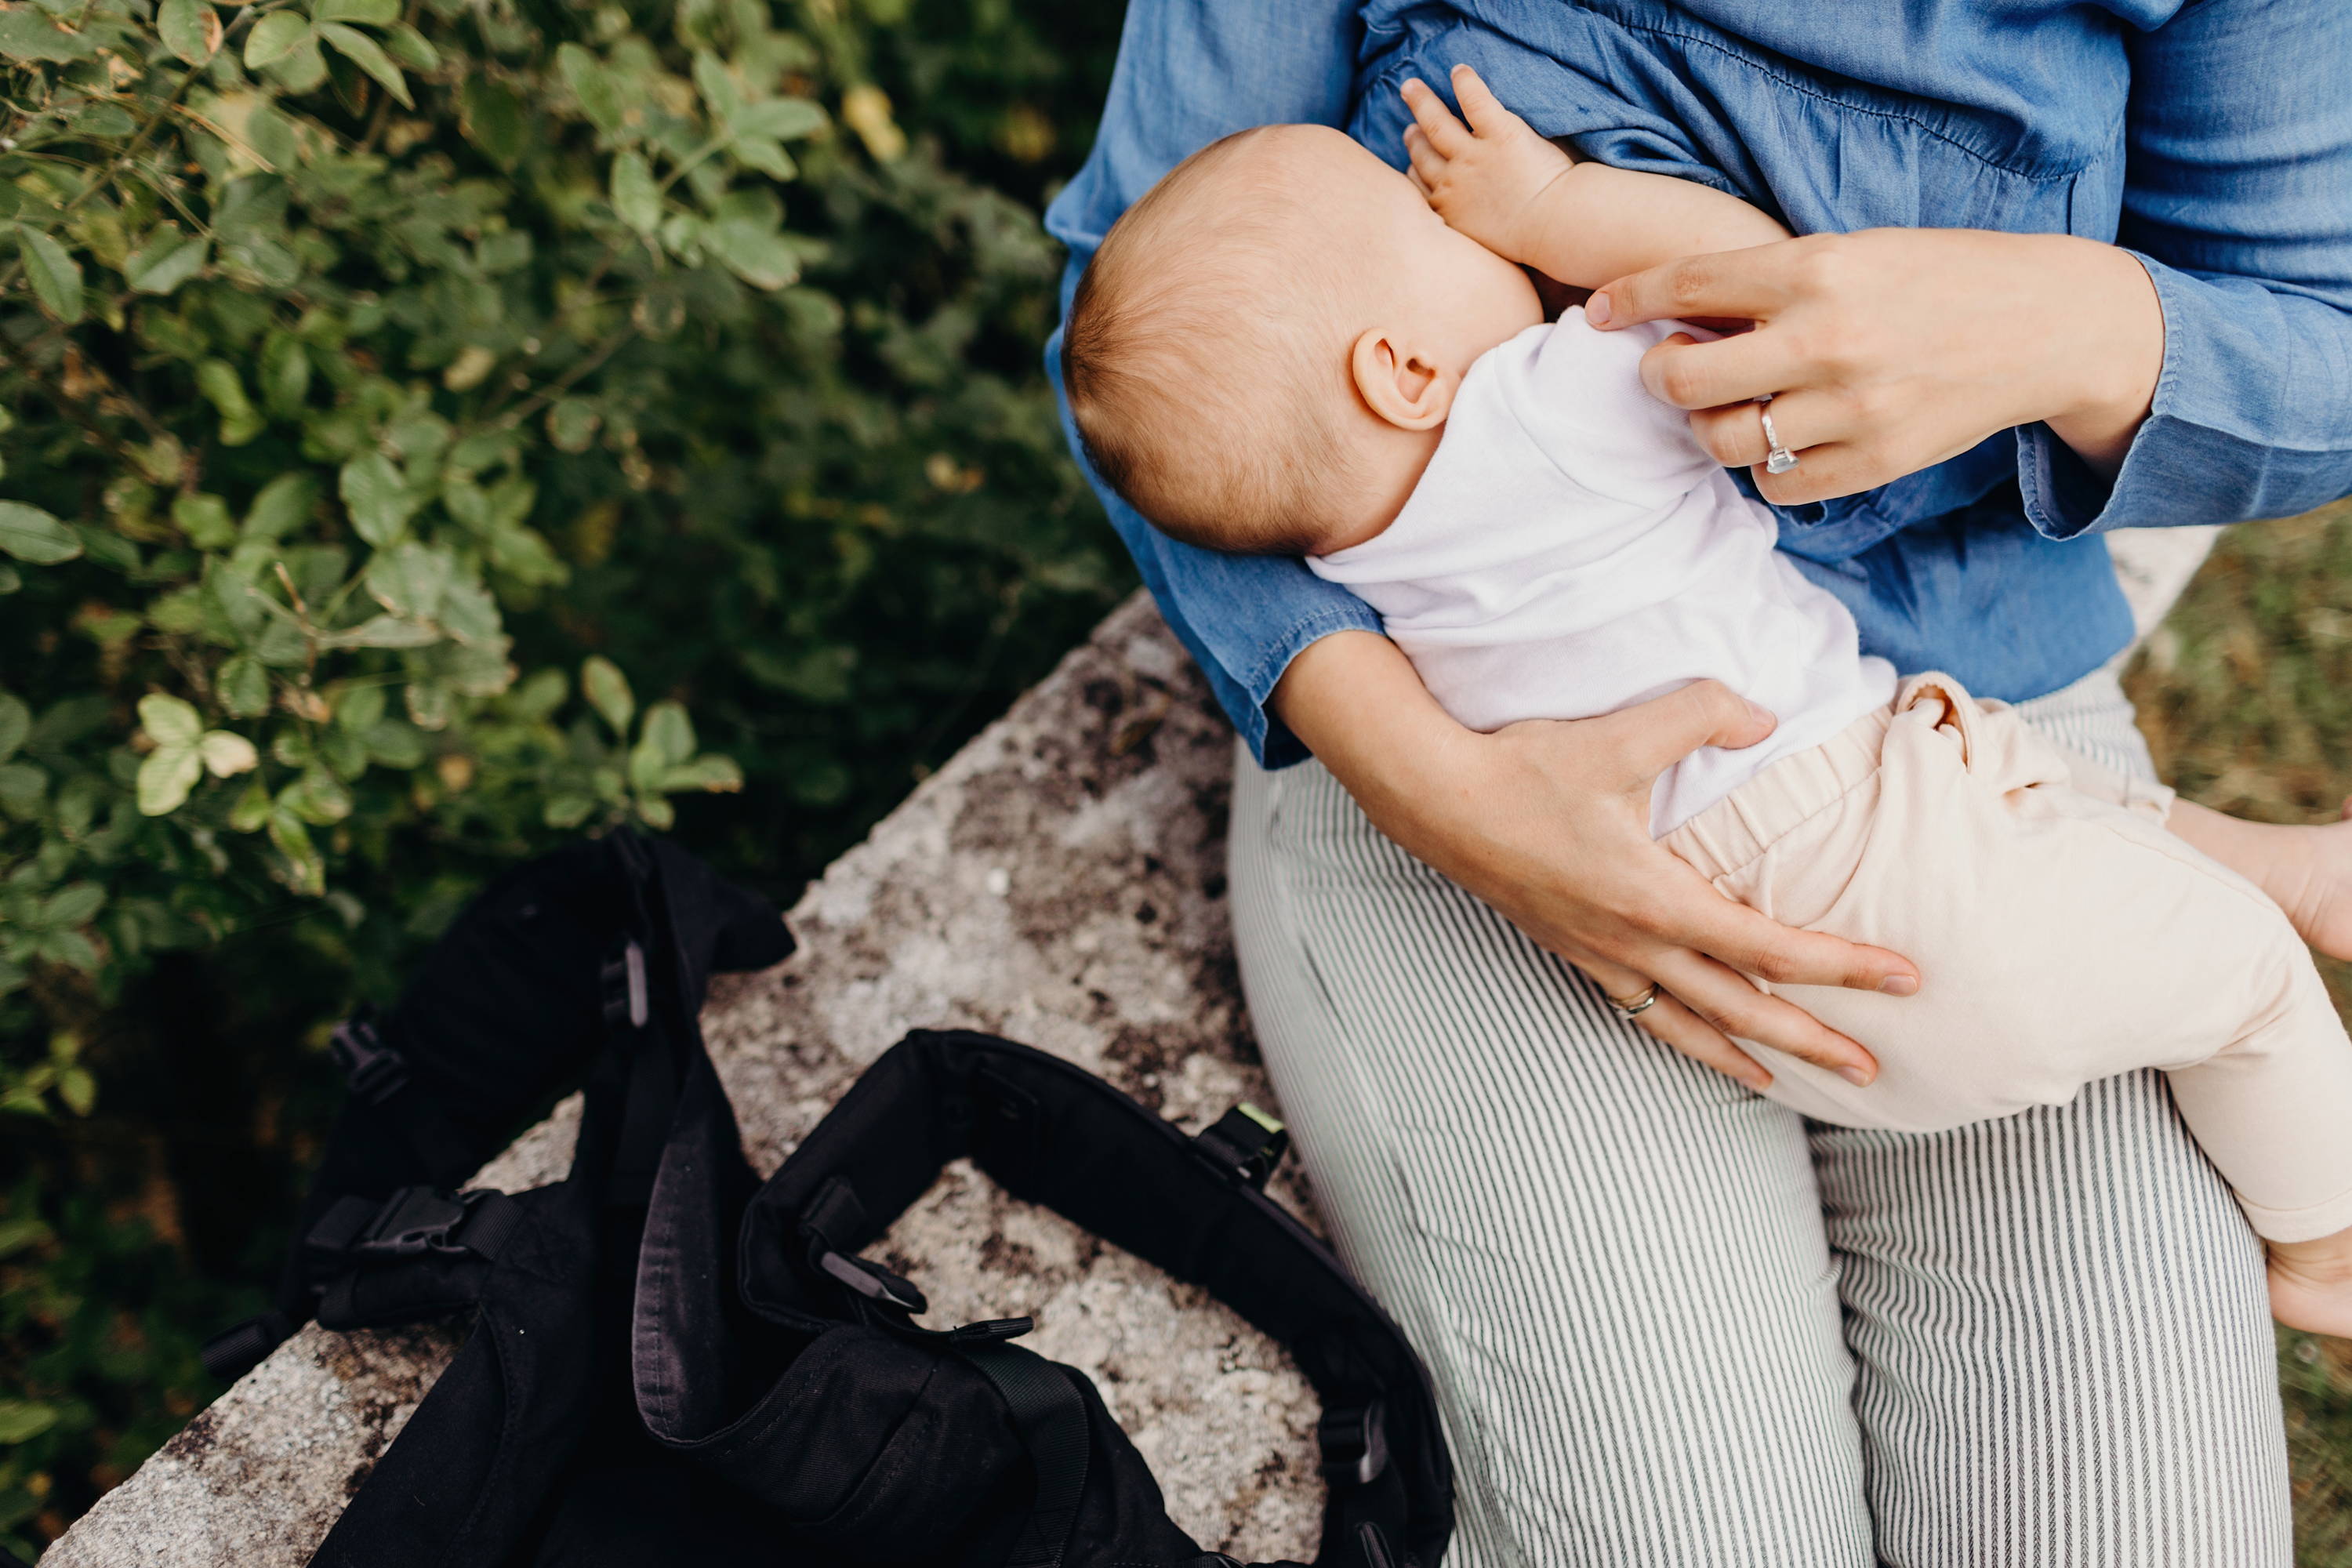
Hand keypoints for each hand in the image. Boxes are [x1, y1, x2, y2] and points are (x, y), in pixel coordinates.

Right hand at [1274, 632, 1918, 1088]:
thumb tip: (1766, 717)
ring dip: (1752, 1055)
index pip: (1770, 946)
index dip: (1843, 966)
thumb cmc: (1528, 766)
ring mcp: (1600, 955)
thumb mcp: (1622, 732)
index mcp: (1653, 897)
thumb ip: (1703, 714)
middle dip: (1814, 1039)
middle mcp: (1632, 942)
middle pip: (1742, 1008)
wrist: (1438, 799)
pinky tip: (1711, 1047)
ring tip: (1800, 1082)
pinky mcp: (1575, 952)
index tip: (1904, 978)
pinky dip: (1688, 1038)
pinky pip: (1645, 1012)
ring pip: (1691, 1024)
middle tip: (1875, 1068)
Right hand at [1400, 65, 1574, 265]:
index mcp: (1449, 213)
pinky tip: (1458, 70)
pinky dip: (1465, 83)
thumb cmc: (1530, 243)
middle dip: (1413, 139)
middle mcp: (1452, 184)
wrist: (1555, 228)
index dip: (1413, 172)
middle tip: (1410, 127)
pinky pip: (1475, 101)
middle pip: (1423, 155)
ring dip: (1422, 103)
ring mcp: (1473, 157)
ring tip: (1411, 87)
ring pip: (1437, 124)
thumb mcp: (1486, 246)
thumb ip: (1471, 229)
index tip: (1411, 164)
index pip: (1419, 189)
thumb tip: (1470, 226)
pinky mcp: (1499, 133)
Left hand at [1586, 228, 2164, 502]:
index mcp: (1817, 270)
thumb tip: (1680, 316)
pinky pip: (1778, 485)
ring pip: (1720, 443)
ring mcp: (1851, 408)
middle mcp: (1826, 340)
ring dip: (1709, 428)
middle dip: (1660, 376)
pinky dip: (1767, 468)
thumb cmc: (1941, 278)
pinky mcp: (1876, 461)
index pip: (1687, 284)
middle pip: (1683, 381)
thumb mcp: (1857, 252)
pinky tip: (1786, 440)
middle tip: (1669, 370)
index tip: (1598, 311)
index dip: (1629, 299)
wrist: (2049, 325)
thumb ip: (1774, 282)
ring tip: (1731, 408)